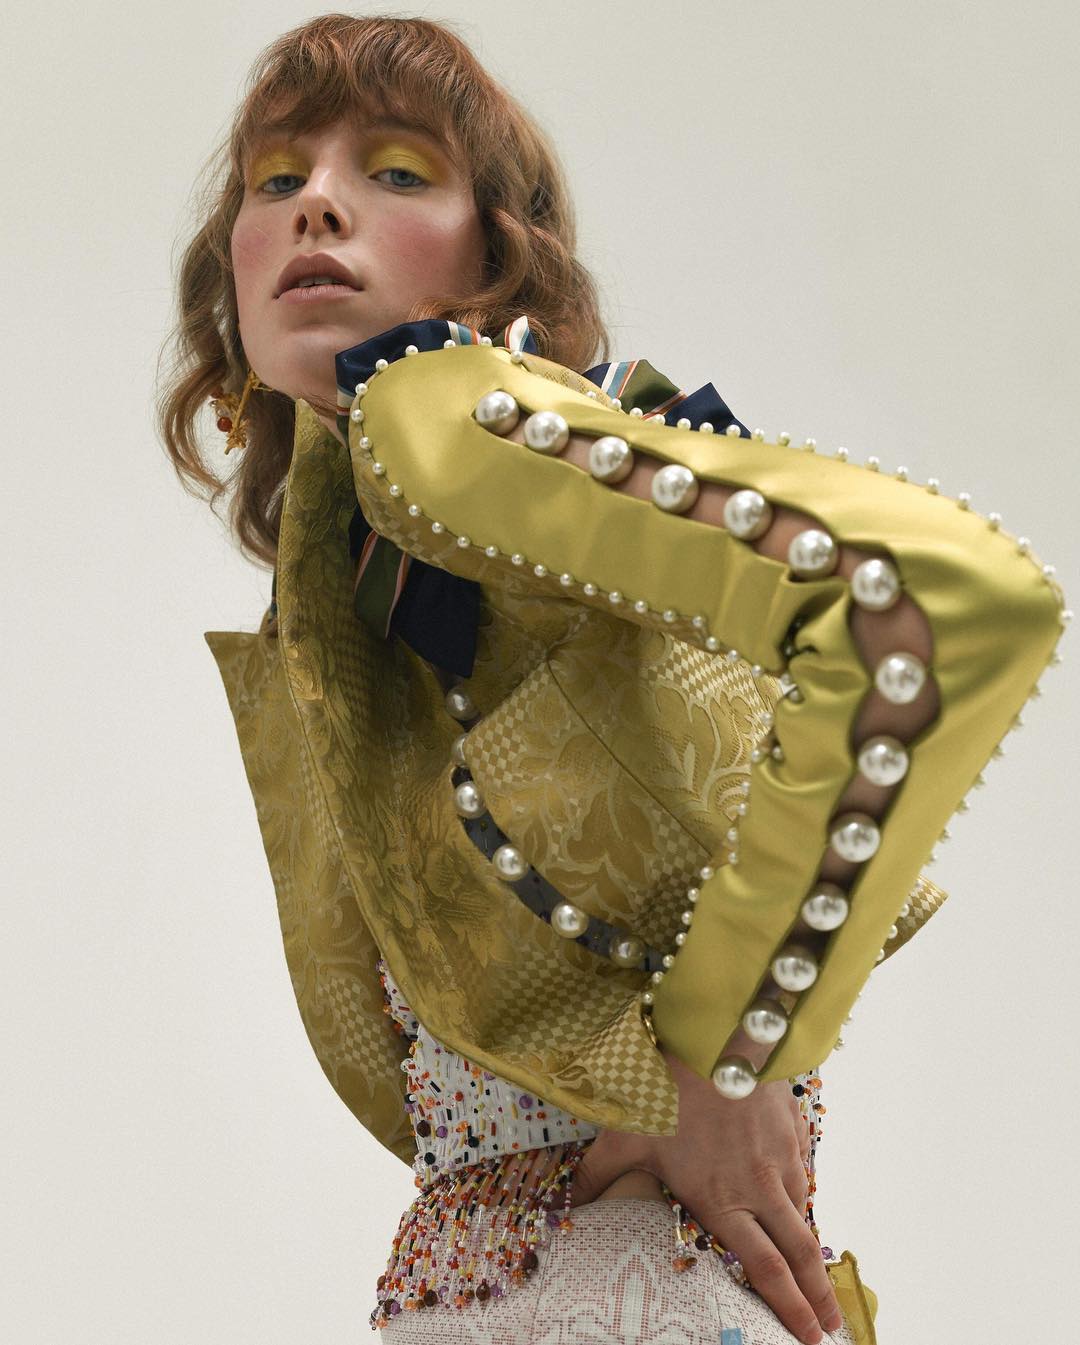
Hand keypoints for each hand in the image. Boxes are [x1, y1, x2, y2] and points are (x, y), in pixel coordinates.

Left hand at [570, 1044, 841, 1344]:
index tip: (807, 1339)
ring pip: (803, 1211)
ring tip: (818, 1271)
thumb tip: (565, 1206)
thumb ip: (595, 1175)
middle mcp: (759, 1186)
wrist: (713, 1033)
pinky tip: (800, 1199)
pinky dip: (803, 1192)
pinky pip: (803, 1168)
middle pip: (799, 1254)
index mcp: (721, 1199)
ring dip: (811, 1245)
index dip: (789, 1309)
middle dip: (818, 1297)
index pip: (764, 1269)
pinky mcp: (791, 1125)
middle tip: (831, 1329)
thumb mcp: (622, 1133)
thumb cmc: (664, 1085)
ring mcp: (780, 1155)